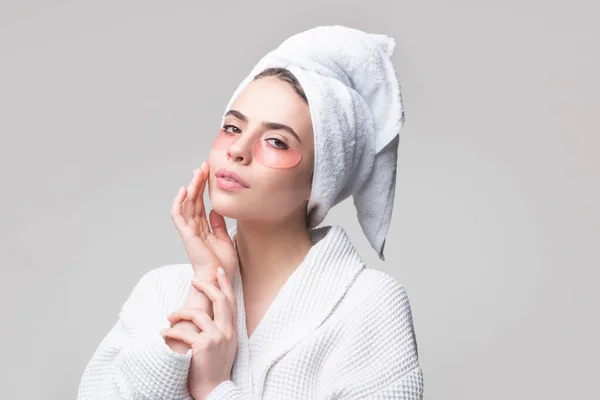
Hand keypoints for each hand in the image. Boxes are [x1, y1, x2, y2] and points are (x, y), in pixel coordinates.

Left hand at [163, 270, 238, 399]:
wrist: (214, 391)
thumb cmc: (213, 369)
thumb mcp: (223, 345)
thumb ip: (219, 329)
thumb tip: (205, 313)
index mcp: (232, 330)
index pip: (231, 301)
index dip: (225, 284)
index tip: (218, 271)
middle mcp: (227, 332)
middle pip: (220, 300)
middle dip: (207, 286)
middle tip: (194, 280)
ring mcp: (216, 338)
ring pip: (198, 314)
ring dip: (180, 313)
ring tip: (170, 317)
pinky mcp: (203, 346)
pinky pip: (184, 332)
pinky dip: (170, 332)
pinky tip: (164, 334)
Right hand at [170, 161, 238, 280]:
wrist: (218, 278)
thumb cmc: (221, 264)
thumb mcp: (224, 240)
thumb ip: (218, 225)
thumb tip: (216, 211)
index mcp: (203, 228)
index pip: (201, 203)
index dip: (203, 188)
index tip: (207, 173)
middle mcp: (194, 227)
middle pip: (193, 200)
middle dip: (198, 182)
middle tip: (203, 165)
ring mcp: (189, 230)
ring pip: (187, 204)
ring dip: (191, 187)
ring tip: (197, 172)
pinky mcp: (187, 235)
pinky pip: (178, 216)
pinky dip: (178, 203)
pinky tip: (184, 190)